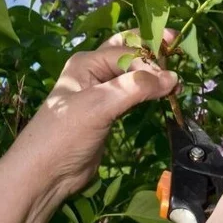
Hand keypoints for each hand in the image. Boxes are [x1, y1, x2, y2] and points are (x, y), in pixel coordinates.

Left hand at [10, 29, 178, 195]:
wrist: (45, 174)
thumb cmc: (65, 134)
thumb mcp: (99, 106)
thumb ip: (135, 88)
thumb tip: (172, 77)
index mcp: (87, 62)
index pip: (127, 53)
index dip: (151, 62)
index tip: (171, 79)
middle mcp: (94, 72)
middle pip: (129, 53)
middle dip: (153, 51)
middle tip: (177, 48)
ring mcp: (101, 92)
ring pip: (133, 74)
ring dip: (153, 73)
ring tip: (175, 81)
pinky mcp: (108, 111)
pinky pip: (132, 93)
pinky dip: (148, 91)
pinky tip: (161, 94)